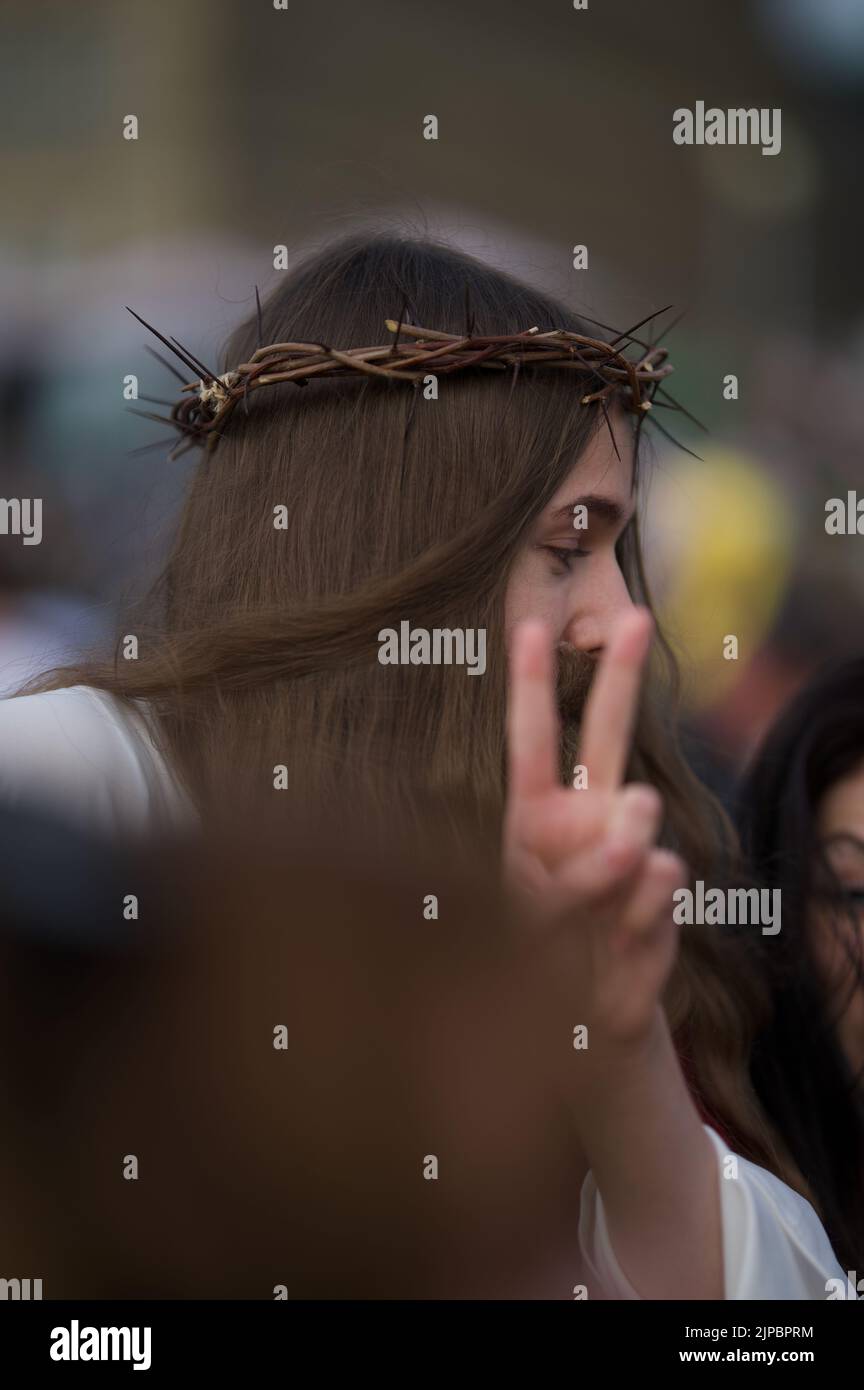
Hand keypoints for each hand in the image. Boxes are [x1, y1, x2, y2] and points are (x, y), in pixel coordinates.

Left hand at [503, 608, 686, 1049]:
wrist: (580, 1023)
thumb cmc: (533, 961)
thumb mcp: (528, 919)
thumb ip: (579, 880)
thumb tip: (651, 852)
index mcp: (536, 815)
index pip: (533, 741)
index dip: (533, 685)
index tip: (530, 626)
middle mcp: (589, 817)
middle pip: (610, 734)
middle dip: (622, 673)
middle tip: (636, 617)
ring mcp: (632, 849)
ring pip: (639, 821)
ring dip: (611, 866)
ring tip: (592, 917)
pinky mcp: (664, 891)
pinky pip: (658, 885)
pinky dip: (633, 922)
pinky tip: (618, 949)